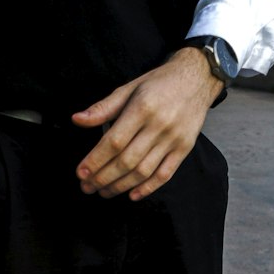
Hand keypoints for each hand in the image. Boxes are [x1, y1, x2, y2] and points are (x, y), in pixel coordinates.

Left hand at [72, 47, 224, 200]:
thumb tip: (77, 120)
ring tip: (104, 192)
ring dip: (121, 185)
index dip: (95, 160)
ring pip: (143, 171)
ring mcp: (174, 139)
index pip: (113, 141)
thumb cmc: (158, 83)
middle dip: (103, 177)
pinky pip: (165, 174)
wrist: (197, 78)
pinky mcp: (184, 148)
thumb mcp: (129, 88)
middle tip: (87, 187)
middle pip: (127, 160)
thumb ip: (103, 108)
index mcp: (142, 108)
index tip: (81, 173)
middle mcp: (159, 125)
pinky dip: (148, 188)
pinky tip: (132, 195)